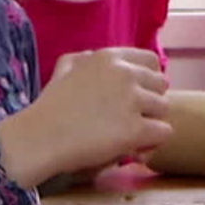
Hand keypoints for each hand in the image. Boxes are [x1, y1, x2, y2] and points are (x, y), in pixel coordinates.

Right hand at [0, 48, 171, 186]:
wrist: (40, 137)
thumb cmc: (49, 106)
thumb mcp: (63, 68)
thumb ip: (84, 59)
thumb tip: (94, 56)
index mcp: (108, 57)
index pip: (151, 62)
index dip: (147, 80)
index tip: (135, 95)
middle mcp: (124, 74)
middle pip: (161, 86)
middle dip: (149, 102)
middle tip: (130, 118)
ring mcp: (131, 101)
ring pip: (164, 109)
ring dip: (150, 122)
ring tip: (129, 134)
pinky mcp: (135, 129)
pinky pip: (163, 132)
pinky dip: (151, 142)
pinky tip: (134, 148)